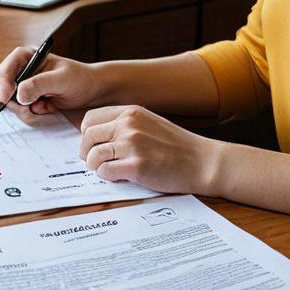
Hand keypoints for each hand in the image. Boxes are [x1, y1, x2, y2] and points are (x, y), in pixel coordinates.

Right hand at [0, 46, 104, 121]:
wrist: (90, 90)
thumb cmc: (79, 78)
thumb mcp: (61, 79)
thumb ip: (39, 84)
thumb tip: (19, 95)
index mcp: (27, 57)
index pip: (5, 69)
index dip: (3, 83)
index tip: (7, 97)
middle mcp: (22, 70)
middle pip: (2, 88)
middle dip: (14, 100)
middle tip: (29, 107)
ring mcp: (24, 86)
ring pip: (11, 103)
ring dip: (26, 109)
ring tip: (45, 105)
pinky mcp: (29, 99)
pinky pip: (21, 111)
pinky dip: (33, 113)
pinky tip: (47, 107)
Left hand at [78, 104, 219, 194]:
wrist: (202, 162)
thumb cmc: (177, 146)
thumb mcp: (150, 122)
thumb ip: (125, 125)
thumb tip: (97, 137)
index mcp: (131, 112)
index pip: (90, 119)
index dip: (87, 135)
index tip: (93, 145)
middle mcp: (129, 125)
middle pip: (88, 137)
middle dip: (87, 152)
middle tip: (95, 162)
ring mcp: (132, 145)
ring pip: (93, 156)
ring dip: (96, 167)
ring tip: (108, 170)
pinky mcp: (136, 166)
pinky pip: (105, 172)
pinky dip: (107, 177)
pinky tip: (120, 177)